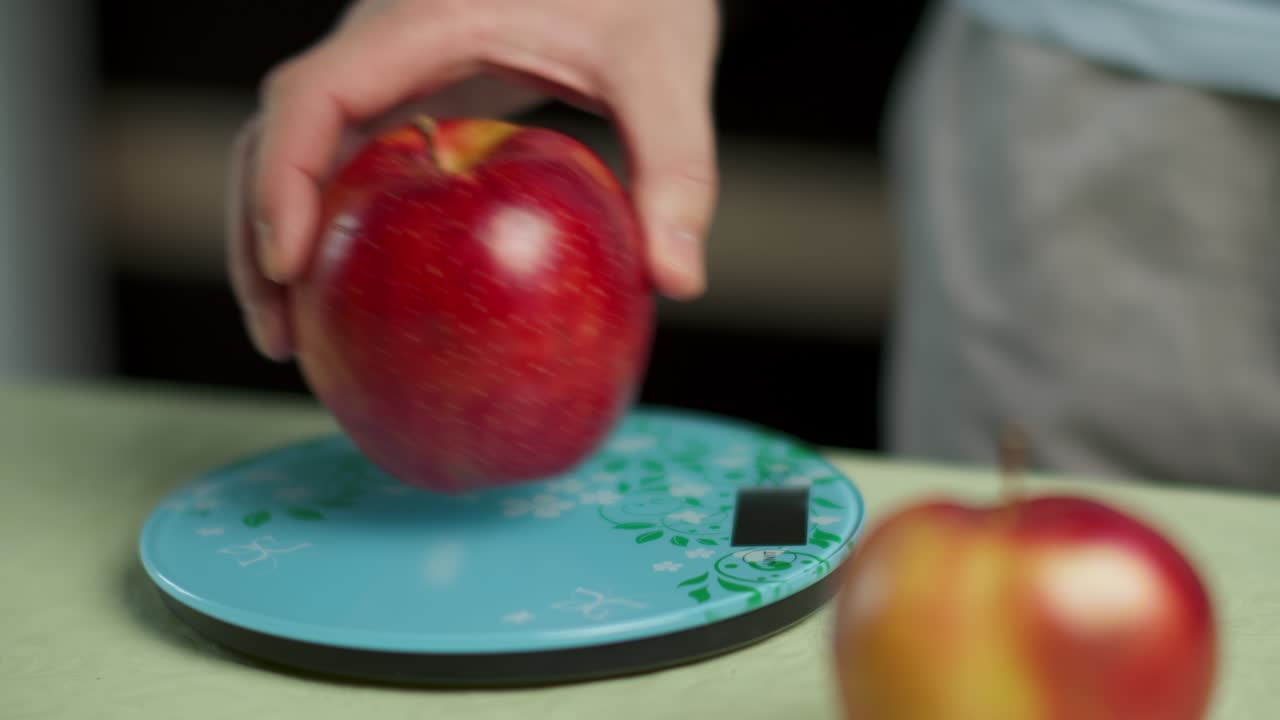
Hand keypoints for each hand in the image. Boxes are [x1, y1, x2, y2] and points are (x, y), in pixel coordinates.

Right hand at [228, 0, 720, 359]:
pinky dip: (336, 225)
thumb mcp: (665, 67)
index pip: (312, 93)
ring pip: (298, 148)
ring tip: (301, 335)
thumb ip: (675, 167)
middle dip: (260, 233)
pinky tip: (363, 294)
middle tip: (283, 339)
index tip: (288, 265)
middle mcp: (388, 42)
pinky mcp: (415, 96)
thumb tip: (678, 283)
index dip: (281, 177)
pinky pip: (350, 160)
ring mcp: (395, 70)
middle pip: (277, 133)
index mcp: (423, 20)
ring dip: (283, 235)